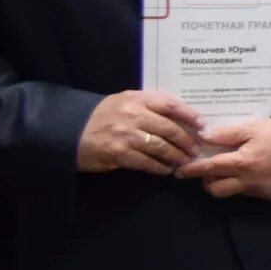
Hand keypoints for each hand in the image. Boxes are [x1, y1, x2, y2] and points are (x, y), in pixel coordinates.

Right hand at [78, 90, 204, 175]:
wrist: (68, 132)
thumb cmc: (101, 117)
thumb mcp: (123, 103)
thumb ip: (147, 106)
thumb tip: (180, 118)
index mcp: (136, 99)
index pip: (170, 104)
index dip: (190, 115)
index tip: (203, 125)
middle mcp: (132, 114)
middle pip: (170, 129)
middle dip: (187, 141)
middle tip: (195, 150)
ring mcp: (125, 134)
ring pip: (162, 147)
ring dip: (177, 157)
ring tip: (184, 162)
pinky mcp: (118, 153)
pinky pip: (147, 162)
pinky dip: (160, 167)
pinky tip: (166, 170)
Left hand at [180, 117, 270, 200]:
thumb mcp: (253, 127)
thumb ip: (226, 134)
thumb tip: (203, 137)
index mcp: (243, 162)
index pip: (209, 169)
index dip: (191, 170)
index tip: (178, 172)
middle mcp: (251, 181)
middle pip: (216, 189)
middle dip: (207, 181)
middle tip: (209, 170)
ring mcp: (263, 190)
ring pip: (234, 193)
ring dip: (227, 183)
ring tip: (233, 170)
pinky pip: (252, 193)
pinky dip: (247, 184)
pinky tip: (256, 172)